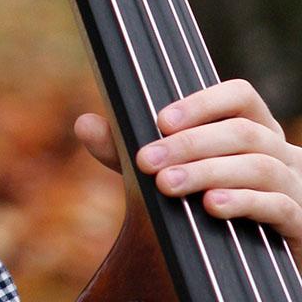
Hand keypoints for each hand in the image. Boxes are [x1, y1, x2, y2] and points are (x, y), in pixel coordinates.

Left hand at [75, 79, 301, 265]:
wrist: (249, 270)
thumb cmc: (207, 205)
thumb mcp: (165, 172)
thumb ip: (128, 151)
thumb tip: (85, 124)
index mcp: (252, 128)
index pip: (240, 95)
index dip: (201, 102)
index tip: (160, 120)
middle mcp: (280, 151)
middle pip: (242, 132)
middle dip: (189, 145)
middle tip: (146, 161)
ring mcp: (295, 186)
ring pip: (258, 166)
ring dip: (207, 172)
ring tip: (168, 184)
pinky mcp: (301, 224)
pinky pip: (278, 205)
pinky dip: (242, 202)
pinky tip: (212, 207)